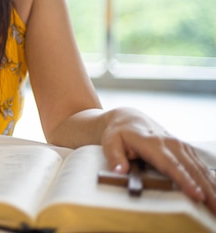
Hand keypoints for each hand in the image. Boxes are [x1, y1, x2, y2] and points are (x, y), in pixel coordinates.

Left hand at [101, 107, 215, 213]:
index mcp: (152, 143)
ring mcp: (179, 145)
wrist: (128, 118)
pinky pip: (200, 165)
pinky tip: (215, 192)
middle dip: (206, 189)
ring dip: (212, 186)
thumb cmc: (117, 133)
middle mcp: (170, 143)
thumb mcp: (109, 142)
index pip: (171, 165)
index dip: (185, 180)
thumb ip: (115, 157)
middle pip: (191, 168)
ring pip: (199, 167)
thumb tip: (120, 171)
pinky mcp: (184, 148)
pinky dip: (209, 178)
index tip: (197, 195)